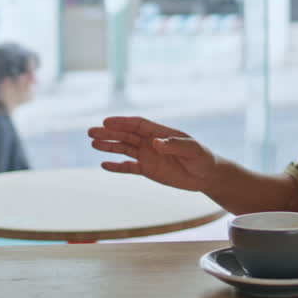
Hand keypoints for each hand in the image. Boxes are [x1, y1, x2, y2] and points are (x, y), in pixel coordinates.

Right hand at [88, 116, 217, 191]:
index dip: (122, 122)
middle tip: (91, 131)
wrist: (206, 175)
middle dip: (109, 133)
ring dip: (109, 146)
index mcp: (160, 132)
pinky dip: (117, 166)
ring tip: (93, 144)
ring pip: (124, 149)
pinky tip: (104, 164)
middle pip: (126, 135)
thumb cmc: (202, 158)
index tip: (107, 122)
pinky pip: (129, 167)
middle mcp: (150, 142)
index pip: (137, 125)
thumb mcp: (192, 150)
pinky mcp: (148, 170)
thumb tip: (156, 142)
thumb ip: (174, 145)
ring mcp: (148, 156)